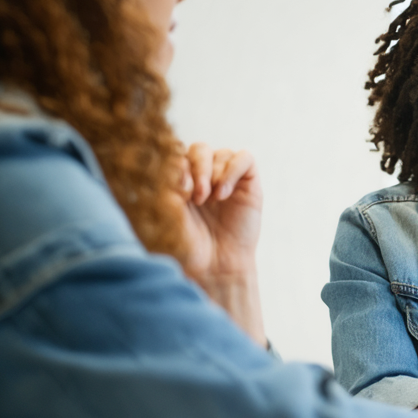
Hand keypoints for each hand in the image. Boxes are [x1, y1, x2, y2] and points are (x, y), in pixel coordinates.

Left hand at [179, 143, 262, 280]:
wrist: (216, 267)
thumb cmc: (188, 245)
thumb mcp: (169, 215)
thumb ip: (170, 186)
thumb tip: (180, 165)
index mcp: (181, 181)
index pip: (178, 155)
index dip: (179, 167)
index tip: (180, 192)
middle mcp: (204, 176)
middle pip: (200, 149)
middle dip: (198, 169)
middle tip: (198, 197)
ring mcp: (227, 179)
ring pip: (221, 153)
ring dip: (215, 174)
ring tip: (213, 199)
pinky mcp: (248, 183)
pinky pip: (245, 158)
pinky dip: (233, 170)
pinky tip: (224, 194)